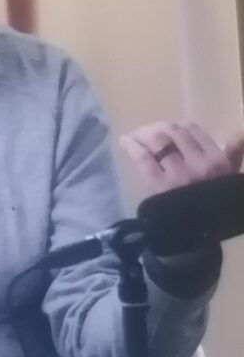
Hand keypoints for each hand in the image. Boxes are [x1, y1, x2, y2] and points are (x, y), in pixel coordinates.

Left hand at [119, 121, 243, 196]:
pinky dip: (132, 146)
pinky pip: (143, 158)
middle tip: (147, 131)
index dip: (176, 125)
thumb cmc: (214, 202)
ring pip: (157, 141)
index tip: (168, 128)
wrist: (198, 231)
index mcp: (216, 160)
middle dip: (157, 128)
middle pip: (172, 132)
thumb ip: (233, 154)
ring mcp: (177, 173)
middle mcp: (198, 163)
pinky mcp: (158, 184)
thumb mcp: (229, 177)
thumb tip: (238, 133)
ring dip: (143, 134)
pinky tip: (125, 141)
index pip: (192, 130)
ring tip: (134, 135)